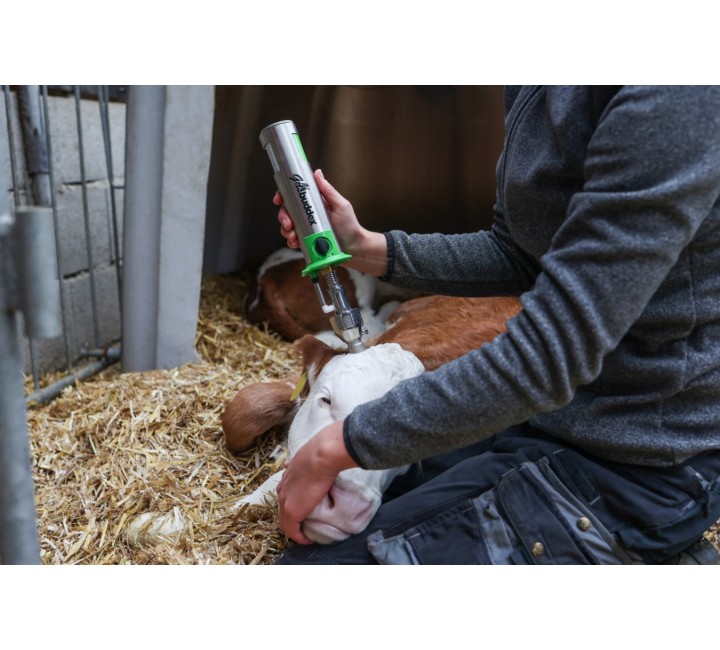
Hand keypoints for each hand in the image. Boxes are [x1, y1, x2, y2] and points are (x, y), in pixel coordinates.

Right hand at [276, 169, 363, 252]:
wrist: (354, 248)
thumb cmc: (350, 226)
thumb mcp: (341, 205)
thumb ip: (328, 190)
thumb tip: (317, 173)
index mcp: (315, 203)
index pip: (295, 195)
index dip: (284, 195)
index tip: (279, 200)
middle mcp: (308, 214)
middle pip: (287, 211)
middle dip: (283, 217)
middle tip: (288, 224)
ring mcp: (306, 228)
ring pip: (287, 226)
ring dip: (286, 231)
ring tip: (293, 236)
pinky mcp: (306, 241)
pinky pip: (292, 240)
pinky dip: (291, 241)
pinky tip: (296, 243)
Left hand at [276, 419, 356, 543]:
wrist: (323, 454)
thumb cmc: (322, 450)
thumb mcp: (312, 452)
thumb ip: (311, 456)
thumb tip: (318, 449)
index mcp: (287, 475)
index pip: (286, 493)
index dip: (295, 502)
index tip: (306, 507)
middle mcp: (283, 488)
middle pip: (283, 509)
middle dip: (293, 518)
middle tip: (307, 524)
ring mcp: (285, 500)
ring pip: (285, 521)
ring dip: (296, 529)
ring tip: (308, 533)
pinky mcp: (292, 512)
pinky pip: (292, 531)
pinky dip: (299, 537)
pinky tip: (309, 540)